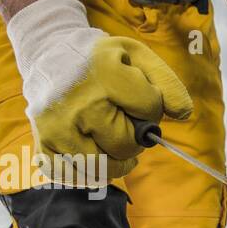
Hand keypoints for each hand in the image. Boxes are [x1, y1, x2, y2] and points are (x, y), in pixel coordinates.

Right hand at [6, 0, 192, 184]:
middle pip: (125, 145)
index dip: (151, 108)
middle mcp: (77, 104)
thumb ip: (167, 82)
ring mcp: (56, 126)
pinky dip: (88, 173)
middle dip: (134, 137)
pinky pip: (73, 176)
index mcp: (105, 76)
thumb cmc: (101, 59)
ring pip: (101, 168)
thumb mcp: (138, 56)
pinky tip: (94, 154)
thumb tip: (183, 114)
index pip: (149, 110)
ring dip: (116, 161)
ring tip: (114, 142)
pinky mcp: (43, 142)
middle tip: (124, 121)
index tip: (137, 97)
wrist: (50, 51)